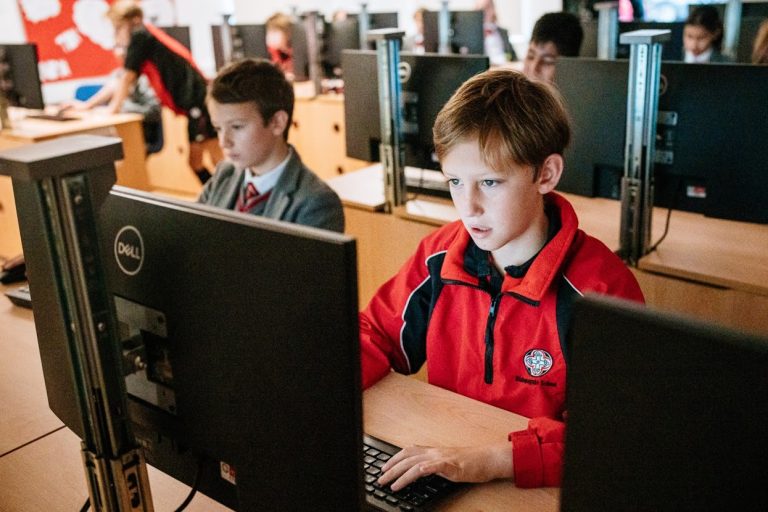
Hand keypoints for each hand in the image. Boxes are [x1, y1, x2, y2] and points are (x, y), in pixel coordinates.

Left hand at [377, 442, 512, 490]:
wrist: (487, 459)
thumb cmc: (470, 463)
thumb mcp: (447, 462)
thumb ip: (433, 465)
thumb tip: (419, 472)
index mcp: (432, 451)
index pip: (408, 452)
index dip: (394, 459)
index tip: (383, 468)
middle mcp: (434, 452)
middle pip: (407, 458)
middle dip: (391, 469)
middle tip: (380, 479)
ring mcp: (442, 458)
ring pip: (416, 463)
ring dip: (402, 474)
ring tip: (392, 484)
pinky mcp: (452, 465)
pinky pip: (436, 466)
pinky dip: (424, 469)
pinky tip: (417, 473)